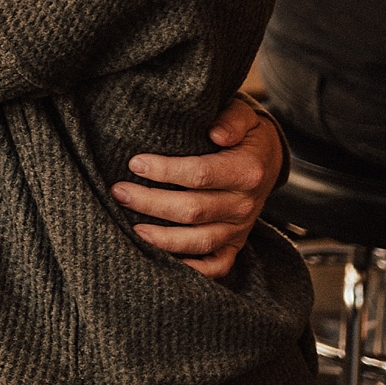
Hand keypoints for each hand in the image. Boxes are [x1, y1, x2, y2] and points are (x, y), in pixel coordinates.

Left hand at [111, 96, 284, 279]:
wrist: (267, 159)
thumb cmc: (244, 134)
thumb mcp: (244, 115)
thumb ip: (232, 119)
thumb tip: (217, 132)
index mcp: (247, 171)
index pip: (200, 174)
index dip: (165, 171)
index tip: (135, 163)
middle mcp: (245, 204)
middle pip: (193, 210)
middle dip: (151, 203)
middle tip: (119, 192)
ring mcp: (240, 229)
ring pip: (199, 241)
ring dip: (162, 238)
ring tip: (131, 228)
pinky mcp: (235, 245)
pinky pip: (215, 266)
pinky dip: (190, 269)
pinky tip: (160, 260)